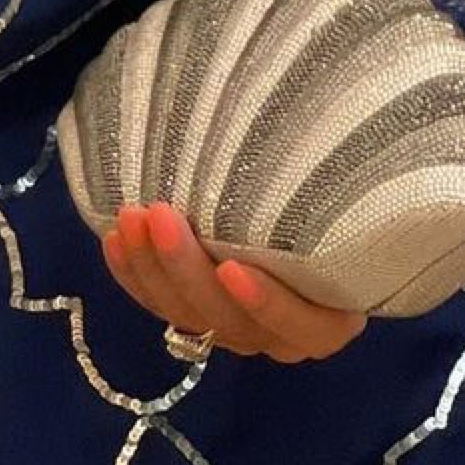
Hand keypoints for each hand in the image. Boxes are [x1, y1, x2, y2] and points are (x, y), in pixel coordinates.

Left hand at [101, 202, 368, 364]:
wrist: (303, 200)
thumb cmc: (336, 195)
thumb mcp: (350, 194)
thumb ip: (338, 184)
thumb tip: (339, 129)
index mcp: (332, 316)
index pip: (306, 327)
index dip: (267, 305)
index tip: (232, 269)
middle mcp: (282, 334)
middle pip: (231, 320)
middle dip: (186, 269)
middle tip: (158, 215)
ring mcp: (236, 329)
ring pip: (189, 316)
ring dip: (153, 270)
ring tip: (130, 218)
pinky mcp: (198, 316)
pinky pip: (161, 307)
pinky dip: (135, 277)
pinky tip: (114, 239)